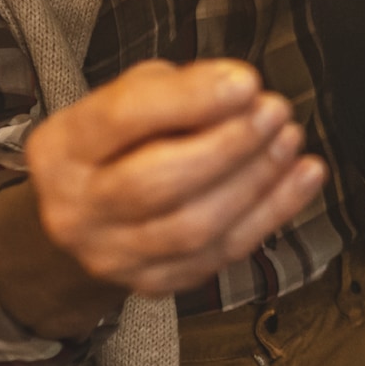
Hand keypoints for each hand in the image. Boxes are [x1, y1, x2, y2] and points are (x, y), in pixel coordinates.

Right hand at [0, 59, 327, 335]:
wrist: (88, 219)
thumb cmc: (119, 144)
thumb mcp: (131, 98)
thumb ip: (177, 90)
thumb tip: (241, 90)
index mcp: (62, 149)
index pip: (119, 120)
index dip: (188, 100)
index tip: (245, 81)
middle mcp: (77, 209)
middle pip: (154, 184)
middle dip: (227, 145)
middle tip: (274, 112)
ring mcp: (112, 256)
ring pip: (191, 229)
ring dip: (254, 180)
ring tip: (289, 140)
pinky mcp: (152, 284)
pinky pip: (220, 254)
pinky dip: (271, 213)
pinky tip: (302, 177)